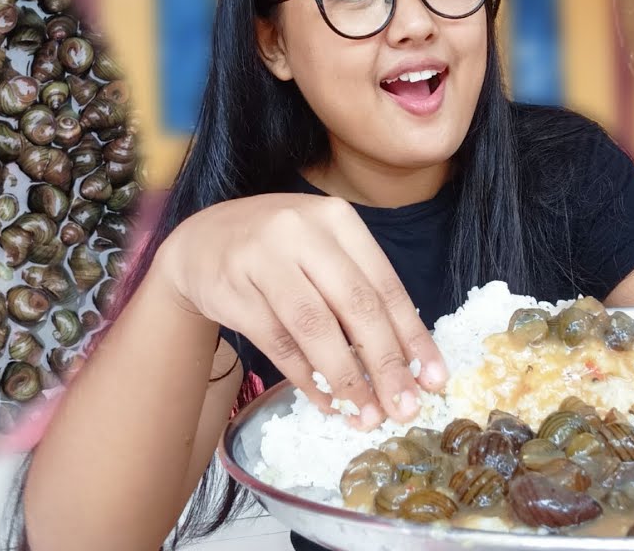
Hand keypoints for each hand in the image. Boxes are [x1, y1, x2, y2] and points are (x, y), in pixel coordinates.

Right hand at [154, 193, 447, 427]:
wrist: (200, 242)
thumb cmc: (279, 251)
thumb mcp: (324, 251)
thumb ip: (361, 292)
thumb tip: (409, 361)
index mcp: (337, 219)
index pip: (385, 284)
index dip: (412, 336)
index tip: (433, 379)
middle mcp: (301, 231)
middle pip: (355, 306)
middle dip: (385, 363)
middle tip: (404, 408)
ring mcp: (262, 258)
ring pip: (315, 328)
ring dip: (345, 379)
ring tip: (366, 415)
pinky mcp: (232, 289)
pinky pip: (278, 343)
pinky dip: (306, 378)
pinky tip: (327, 401)